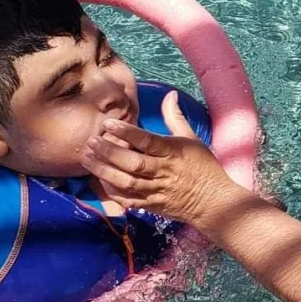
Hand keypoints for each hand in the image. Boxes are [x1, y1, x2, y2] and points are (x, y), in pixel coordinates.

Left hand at [81, 91, 232, 223]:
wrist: (213, 201)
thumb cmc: (204, 167)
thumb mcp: (193, 138)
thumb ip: (176, 118)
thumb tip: (170, 95)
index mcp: (174, 152)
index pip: (148, 141)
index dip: (128, 132)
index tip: (109, 123)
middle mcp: (163, 172)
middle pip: (132, 163)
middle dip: (109, 152)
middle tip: (91, 141)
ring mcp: (156, 190)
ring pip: (126, 182)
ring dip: (104, 171)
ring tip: (87, 159)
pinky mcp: (152, 206)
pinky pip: (128, 200)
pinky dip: (112, 192)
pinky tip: (100, 180)